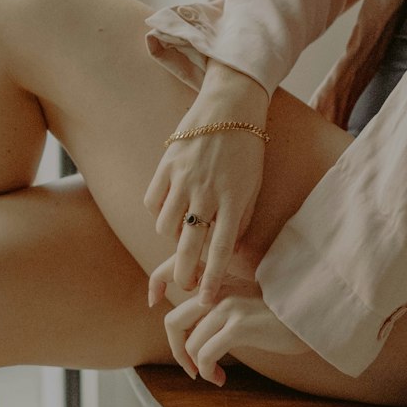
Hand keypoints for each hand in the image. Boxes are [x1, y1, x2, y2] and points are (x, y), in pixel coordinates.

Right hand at [143, 83, 268, 301]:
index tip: (205, 301)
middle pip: (188, 245)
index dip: (211, 279)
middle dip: (183, 273)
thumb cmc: (247, 149)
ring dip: (171, 237)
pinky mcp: (167, 164)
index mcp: (234, 199)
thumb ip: (240, 219)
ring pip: (165, 226)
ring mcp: (184, 178)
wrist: (231, 105)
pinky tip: (169, 210)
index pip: (221, 250)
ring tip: (181, 234)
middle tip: (182, 285)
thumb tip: (228, 250)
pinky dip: (158, 212)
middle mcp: (208, 192)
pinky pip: (152, 202)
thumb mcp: (253, 185)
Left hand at [148, 253, 305, 382]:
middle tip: (191, 367)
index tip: (153, 302)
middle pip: (173, 321)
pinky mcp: (238, 325)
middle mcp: (218, 290)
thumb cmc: (279, 317)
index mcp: (217, 281)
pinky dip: (208, 372)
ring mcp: (228, 306)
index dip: (155, 284)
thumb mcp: (243, 304)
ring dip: (197, 367)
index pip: (174, 270)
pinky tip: (220, 379)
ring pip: (190, 344)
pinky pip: (206, 355)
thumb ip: (217, 309)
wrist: (311, 316)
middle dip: (177, 351)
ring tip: (212, 375)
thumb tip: (192, 336)